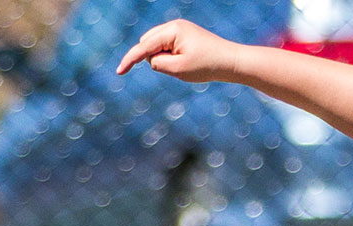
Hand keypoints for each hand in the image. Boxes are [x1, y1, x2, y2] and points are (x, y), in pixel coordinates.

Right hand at [117, 20, 246, 82]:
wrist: (233, 62)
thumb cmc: (208, 66)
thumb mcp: (179, 70)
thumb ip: (158, 64)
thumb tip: (150, 59)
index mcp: (171, 30)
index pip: (144, 46)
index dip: (130, 60)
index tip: (119, 72)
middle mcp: (174, 25)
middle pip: (149, 44)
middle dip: (156, 59)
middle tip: (181, 68)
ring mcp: (180, 29)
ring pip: (158, 46)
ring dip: (165, 59)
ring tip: (188, 65)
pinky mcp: (185, 35)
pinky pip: (168, 47)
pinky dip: (172, 57)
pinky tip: (188, 62)